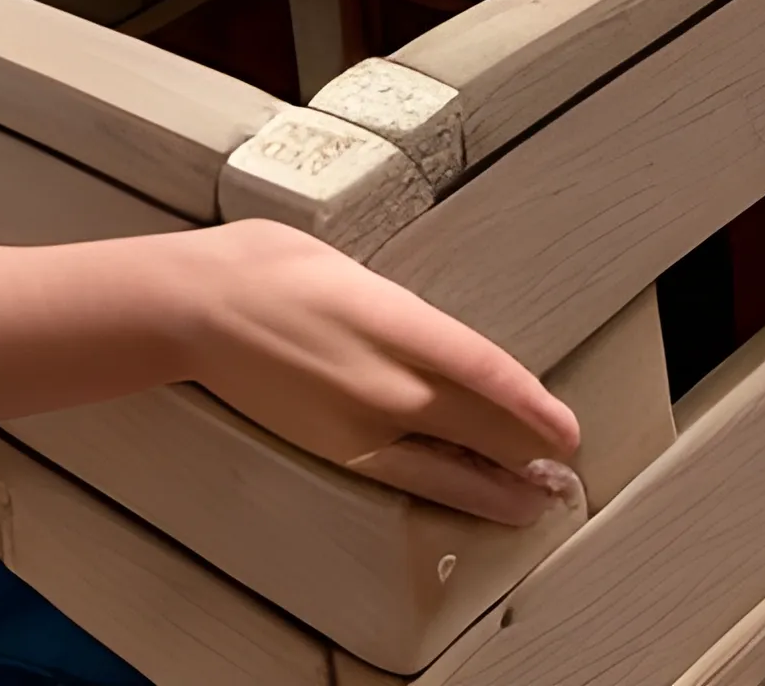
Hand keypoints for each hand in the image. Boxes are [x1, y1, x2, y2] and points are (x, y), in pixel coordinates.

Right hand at [182, 218, 580, 524]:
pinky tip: (465, 492)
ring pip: (450, 468)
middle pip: (481, 427)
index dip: (535, 406)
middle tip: (565, 463)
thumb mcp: (349, 267)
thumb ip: (399, 312)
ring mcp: (361, 424)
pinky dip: (448, 487)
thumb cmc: (267, 264)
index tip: (567, 428)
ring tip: (535, 500)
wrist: (198, 307)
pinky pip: (407, 475)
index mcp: (395, 320)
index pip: (487, 372)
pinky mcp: (335, 449)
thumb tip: (429, 341)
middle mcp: (387, 381)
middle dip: (530, 450)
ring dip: (499, 488)